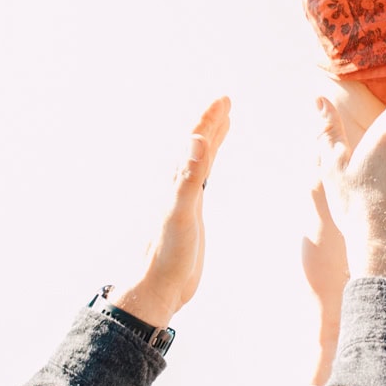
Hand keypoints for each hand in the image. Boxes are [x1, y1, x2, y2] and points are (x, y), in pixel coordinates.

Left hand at [107, 97, 230, 327]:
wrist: (159, 285)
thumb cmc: (168, 253)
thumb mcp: (182, 212)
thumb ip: (189, 177)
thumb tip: (197, 140)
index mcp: (177, 181)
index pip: (195, 141)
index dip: (209, 119)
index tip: (224, 99)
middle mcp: (179, 185)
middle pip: (197, 146)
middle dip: (211, 122)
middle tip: (225, 102)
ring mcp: (185, 198)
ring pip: (200, 161)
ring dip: (212, 140)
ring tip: (224, 124)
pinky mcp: (191, 214)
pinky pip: (202, 181)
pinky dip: (210, 167)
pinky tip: (211, 169)